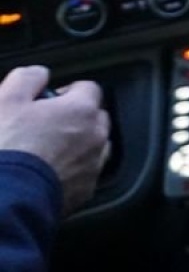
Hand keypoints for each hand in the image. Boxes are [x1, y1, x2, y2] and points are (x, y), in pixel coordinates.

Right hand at [0, 66, 111, 214]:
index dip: (67, 91)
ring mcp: (93, 166)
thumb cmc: (6, 148)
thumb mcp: (6, 101)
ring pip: (95, 146)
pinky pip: (86, 173)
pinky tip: (49, 172)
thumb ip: (28, 78)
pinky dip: (73, 170)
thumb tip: (40, 74)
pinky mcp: (85, 191)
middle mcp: (95, 137)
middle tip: (46, 125)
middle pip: (96, 117)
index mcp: (81, 110)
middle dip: (76, 117)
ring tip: (48, 150)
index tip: (48, 100)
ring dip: (78, 144)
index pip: (89, 88)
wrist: (7, 197)